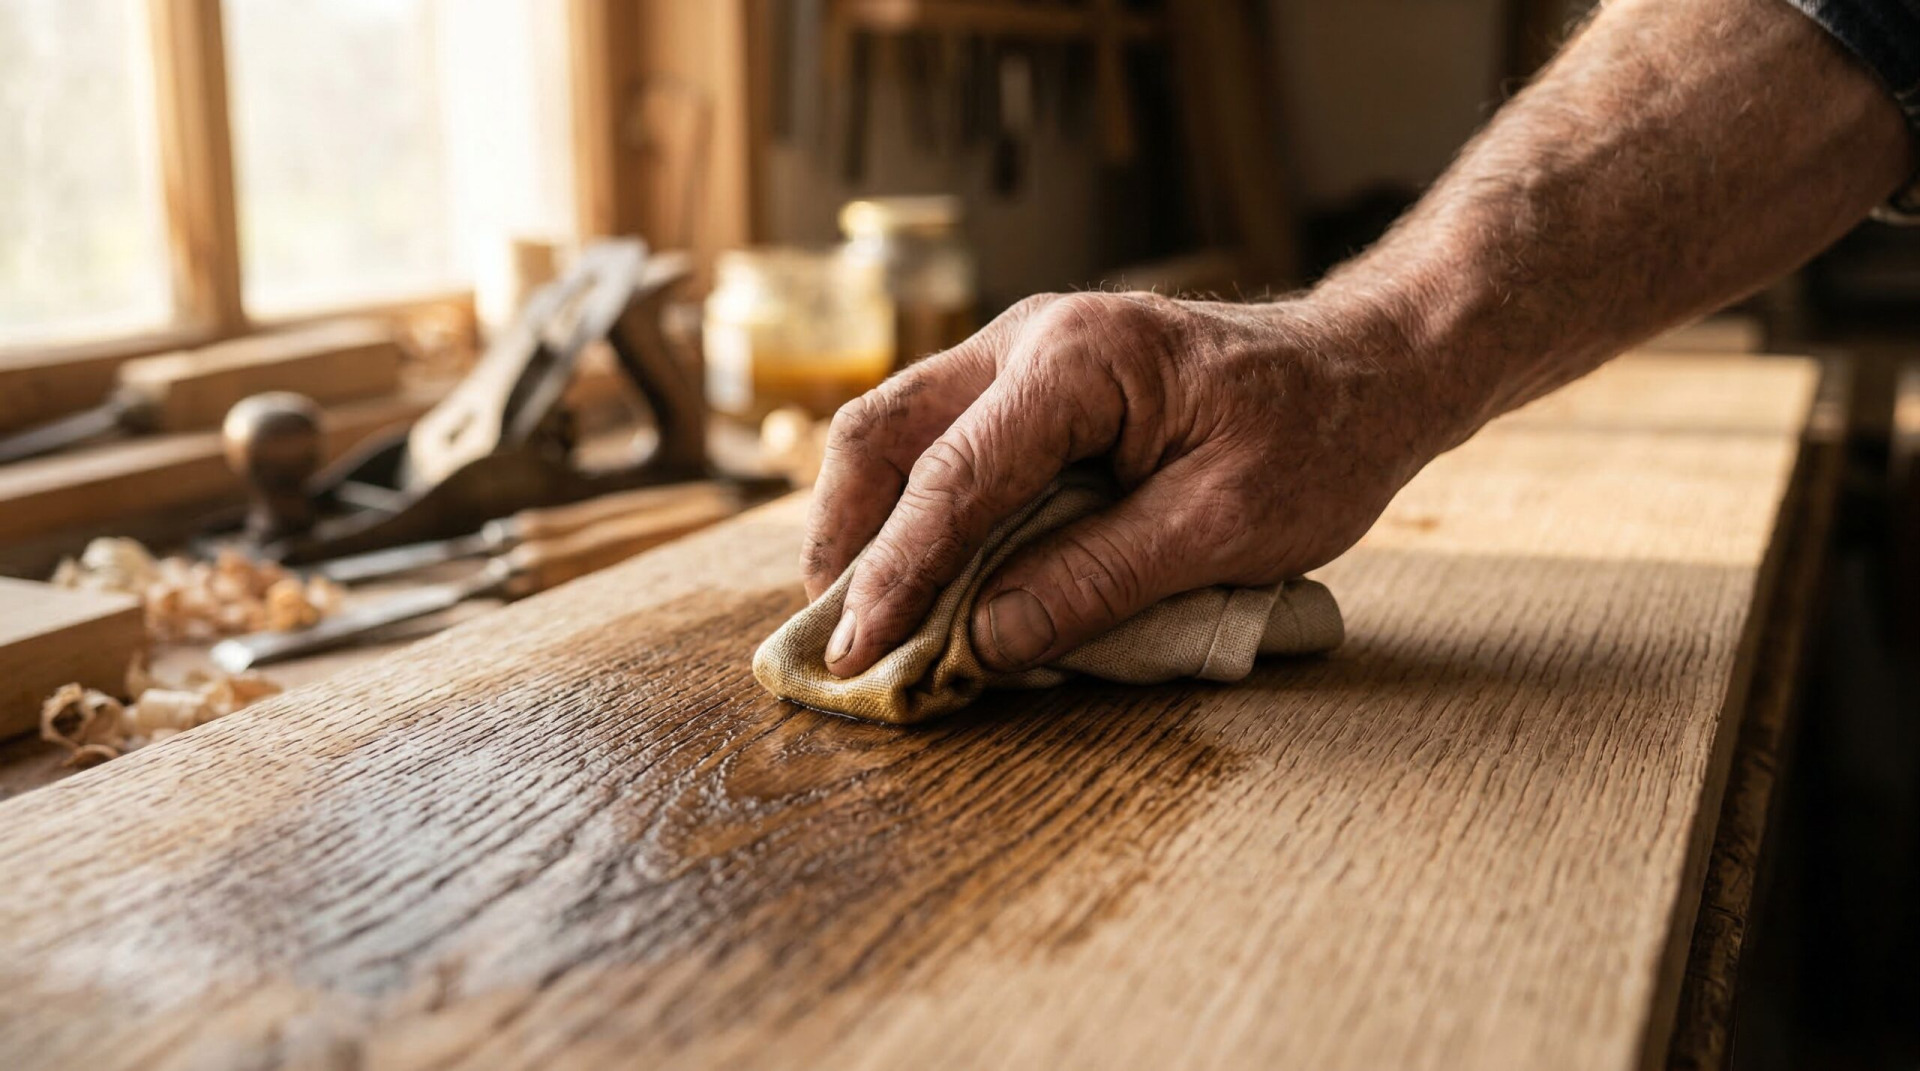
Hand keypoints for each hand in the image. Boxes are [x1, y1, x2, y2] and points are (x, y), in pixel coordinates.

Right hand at [801, 291, 1460, 676]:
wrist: (1369, 368)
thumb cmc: (1317, 438)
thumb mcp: (1224, 527)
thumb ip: (1098, 580)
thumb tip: (983, 642)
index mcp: (1080, 361)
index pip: (953, 478)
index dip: (897, 576)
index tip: (857, 657)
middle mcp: (1030, 337)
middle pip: (885, 433)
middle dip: (846, 539)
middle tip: (832, 639)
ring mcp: (1023, 354)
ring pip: (898, 431)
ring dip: (868, 525)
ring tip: (859, 617)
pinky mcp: (1031, 386)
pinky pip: (942, 442)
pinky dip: (913, 511)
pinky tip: (915, 575)